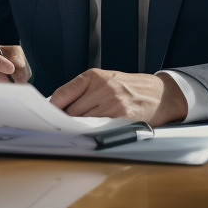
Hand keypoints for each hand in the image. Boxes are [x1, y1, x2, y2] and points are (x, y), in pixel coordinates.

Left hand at [49, 69, 186, 125]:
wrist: (161, 93)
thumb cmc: (130, 88)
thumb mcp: (106, 80)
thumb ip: (84, 90)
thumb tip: (59, 106)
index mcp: (95, 76)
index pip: (63, 93)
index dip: (53, 107)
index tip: (47, 115)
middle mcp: (103, 86)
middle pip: (72, 110)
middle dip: (68, 120)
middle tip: (65, 126)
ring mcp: (113, 101)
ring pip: (84, 120)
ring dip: (81, 127)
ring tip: (84, 128)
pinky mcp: (122, 116)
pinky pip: (100, 127)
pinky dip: (95, 131)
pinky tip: (97, 130)